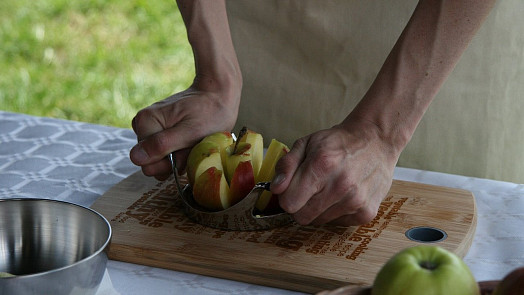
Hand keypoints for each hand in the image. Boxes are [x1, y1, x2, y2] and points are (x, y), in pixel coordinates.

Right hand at [129, 82, 239, 179]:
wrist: (218, 94)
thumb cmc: (210, 112)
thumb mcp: (190, 132)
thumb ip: (162, 145)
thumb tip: (135, 157)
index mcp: (145, 122)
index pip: (145, 163)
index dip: (168, 163)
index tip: (185, 149)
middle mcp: (142, 124)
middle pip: (152, 162)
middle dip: (174, 160)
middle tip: (191, 145)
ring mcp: (150, 127)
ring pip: (160, 159)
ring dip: (179, 156)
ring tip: (192, 141)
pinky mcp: (159, 130)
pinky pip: (166, 152)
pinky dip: (180, 151)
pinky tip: (190, 141)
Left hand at [270, 117, 399, 225]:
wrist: (377, 141)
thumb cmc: (339, 142)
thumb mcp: (307, 143)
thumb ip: (287, 165)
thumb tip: (275, 189)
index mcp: (321, 165)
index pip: (289, 203)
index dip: (287, 196)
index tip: (293, 188)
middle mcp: (340, 186)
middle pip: (301, 217)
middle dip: (300, 205)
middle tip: (310, 189)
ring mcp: (355, 201)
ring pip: (319, 221)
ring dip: (319, 209)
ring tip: (329, 188)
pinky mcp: (366, 213)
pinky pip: (337, 223)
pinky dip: (336, 212)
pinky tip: (344, 194)